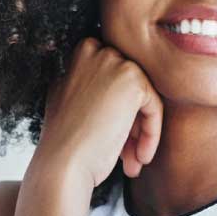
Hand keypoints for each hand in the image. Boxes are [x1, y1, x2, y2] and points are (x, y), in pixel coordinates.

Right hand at [35, 38, 162, 190]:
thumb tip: (117, 91)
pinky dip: (151, 135)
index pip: (113, 79)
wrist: (62, 164)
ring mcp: (114, 62)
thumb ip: (89, 86)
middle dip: (131, 123)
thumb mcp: (68, 101)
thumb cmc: (64, 143)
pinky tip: (139, 158)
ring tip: (133, 162)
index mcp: (79, 54)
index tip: (115, 139)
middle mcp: (95, 51)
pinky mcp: (134, 80)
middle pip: (129, 88)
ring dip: (140, 133)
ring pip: (143, 99)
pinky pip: (154, 107)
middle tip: (127, 155)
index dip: (116, 112)